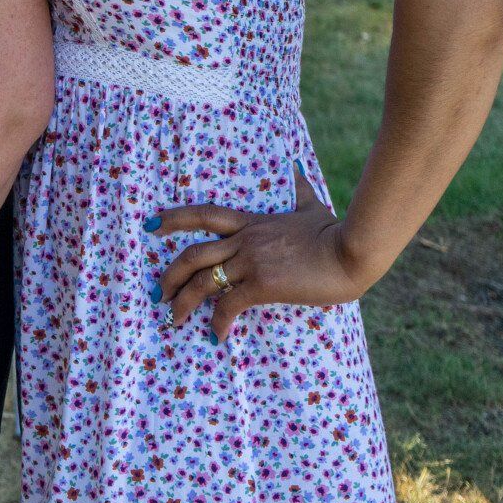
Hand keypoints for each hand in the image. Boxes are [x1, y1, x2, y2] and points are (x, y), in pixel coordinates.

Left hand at [148, 163, 371, 342]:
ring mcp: (251, 261)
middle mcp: (244, 240)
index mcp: (251, 221)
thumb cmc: (335, 230)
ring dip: (183, 302)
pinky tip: (216, 335)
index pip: (203, 214)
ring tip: (174, 318)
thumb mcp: (310, 204)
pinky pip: (229, 305)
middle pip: (192, 255)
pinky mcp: (263, 284)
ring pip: (203, 282)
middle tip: (158, 292)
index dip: (174, 218)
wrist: (351, 251)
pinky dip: (218, 322)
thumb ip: (297, 188)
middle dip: (170, 275)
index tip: (151, 225)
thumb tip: (298, 166)